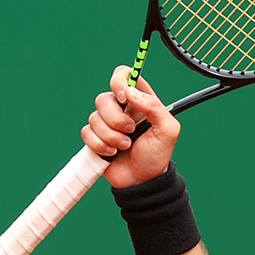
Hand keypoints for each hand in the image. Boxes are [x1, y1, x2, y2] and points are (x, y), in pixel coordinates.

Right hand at [83, 66, 180, 187]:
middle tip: (131, 132)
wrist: (143, 180)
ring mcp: (106, 123)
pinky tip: (113, 153)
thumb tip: (131, 91)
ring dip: (111, 137)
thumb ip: (154, 106)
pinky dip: (100, 145)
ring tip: (125, 146)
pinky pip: (86, 133)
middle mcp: (121, 108)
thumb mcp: (167, 130)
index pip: (123, 74)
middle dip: (116, 120)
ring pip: (94, 118)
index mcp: (139, 99)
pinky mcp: (95, 137)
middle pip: (103, 98)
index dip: (119, 81)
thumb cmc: (157, 155)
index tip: (124, 97)